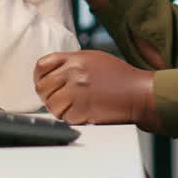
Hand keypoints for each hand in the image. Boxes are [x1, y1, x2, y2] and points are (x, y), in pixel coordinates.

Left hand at [34, 50, 160, 130]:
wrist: (138, 93)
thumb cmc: (120, 77)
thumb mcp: (94, 59)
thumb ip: (72, 62)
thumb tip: (52, 73)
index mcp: (76, 58)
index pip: (42, 65)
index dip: (39, 77)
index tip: (43, 83)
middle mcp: (74, 73)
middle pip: (42, 87)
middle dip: (48, 96)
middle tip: (58, 100)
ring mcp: (77, 92)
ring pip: (51, 105)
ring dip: (59, 109)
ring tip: (73, 107)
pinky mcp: (82, 110)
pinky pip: (65, 118)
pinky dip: (72, 118)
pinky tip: (83, 113)